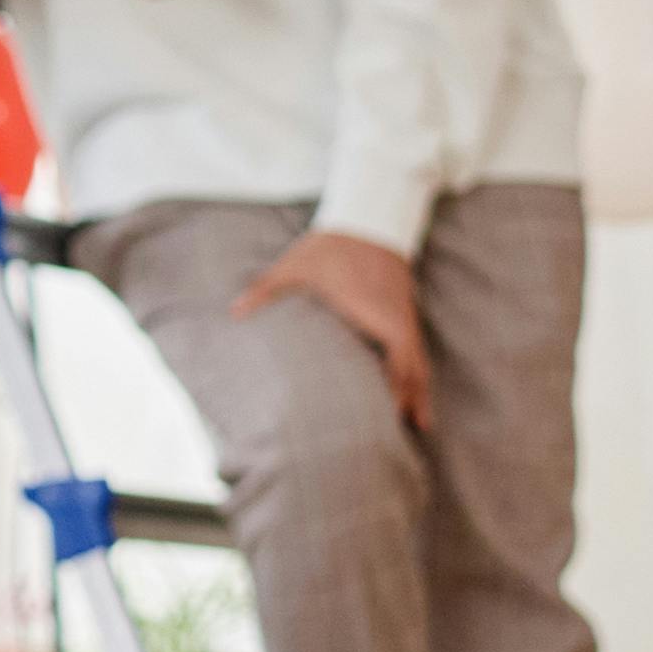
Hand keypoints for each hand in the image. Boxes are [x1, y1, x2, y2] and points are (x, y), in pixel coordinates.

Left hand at [233, 228, 427, 427]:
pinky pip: (414, 348)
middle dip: (414, 399)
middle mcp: (398, 321)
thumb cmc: (330, 246)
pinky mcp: (403, 312)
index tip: (393, 417)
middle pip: (414, 368)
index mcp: (379, 316)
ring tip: (418, 423)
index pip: (396, 363)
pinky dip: (415, 370)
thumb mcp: (296, 266)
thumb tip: (234, 311)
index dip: (397, 391)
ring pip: (418, 360)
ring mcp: (404, 316)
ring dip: (418, 389)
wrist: (368, 218)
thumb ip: (266, 289)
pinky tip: (410, 387)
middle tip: (412, 433)